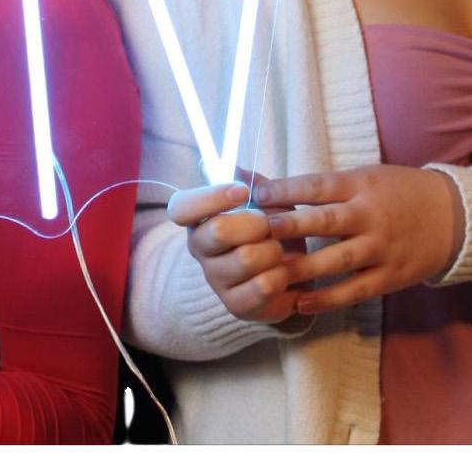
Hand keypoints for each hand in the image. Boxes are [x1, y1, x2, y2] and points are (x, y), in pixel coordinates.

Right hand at [167, 177, 309, 326]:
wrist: (290, 268)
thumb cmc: (272, 227)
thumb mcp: (266, 199)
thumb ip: (252, 183)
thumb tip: (234, 166)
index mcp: (199, 219)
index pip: (181, 208)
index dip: (210, 197)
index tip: (242, 190)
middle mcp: (200, 249)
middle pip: (218, 230)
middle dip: (255, 222)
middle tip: (270, 224)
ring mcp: (215, 280)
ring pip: (246, 258)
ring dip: (273, 249)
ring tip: (279, 249)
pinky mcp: (236, 306)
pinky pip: (263, 286)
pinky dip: (282, 275)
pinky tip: (283, 272)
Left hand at [252, 166, 464, 315]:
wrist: (453, 216)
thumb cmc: (398, 191)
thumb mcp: (364, 177)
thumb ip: (322, 186)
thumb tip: (268, 182)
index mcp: (361, 185)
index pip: (318, 186)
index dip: (287, 190)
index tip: (256, 195)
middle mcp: (370, 215)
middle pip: (325, 221)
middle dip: (291, 227)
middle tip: (258, 232)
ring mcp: (381, 248)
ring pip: (337, 260)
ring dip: (302, 268)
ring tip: (269, 275)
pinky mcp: (391, 276)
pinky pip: (355, 290)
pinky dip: (328, 299)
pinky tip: (301, 302)